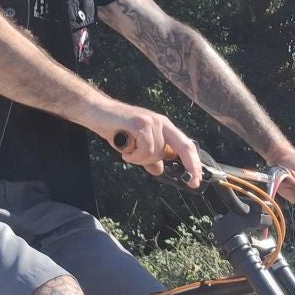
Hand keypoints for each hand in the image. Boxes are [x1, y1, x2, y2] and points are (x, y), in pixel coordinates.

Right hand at [88, 101, 202, 186]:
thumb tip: (160, 170)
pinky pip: (146, 148)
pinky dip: (135, 156)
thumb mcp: (136, 146)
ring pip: (158, 153)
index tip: (197, 180)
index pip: (186, 145)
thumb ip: (149, 158)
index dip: (194, 163)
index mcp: (164, 127)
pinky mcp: (140, 123)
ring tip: (129, 153)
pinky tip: (126, 152)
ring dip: (142, 159)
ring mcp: (152, 122)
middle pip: (184, 147)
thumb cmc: (116, 127)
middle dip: (191, 166)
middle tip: (192, 183)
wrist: (96, 111)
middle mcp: (162, 123)